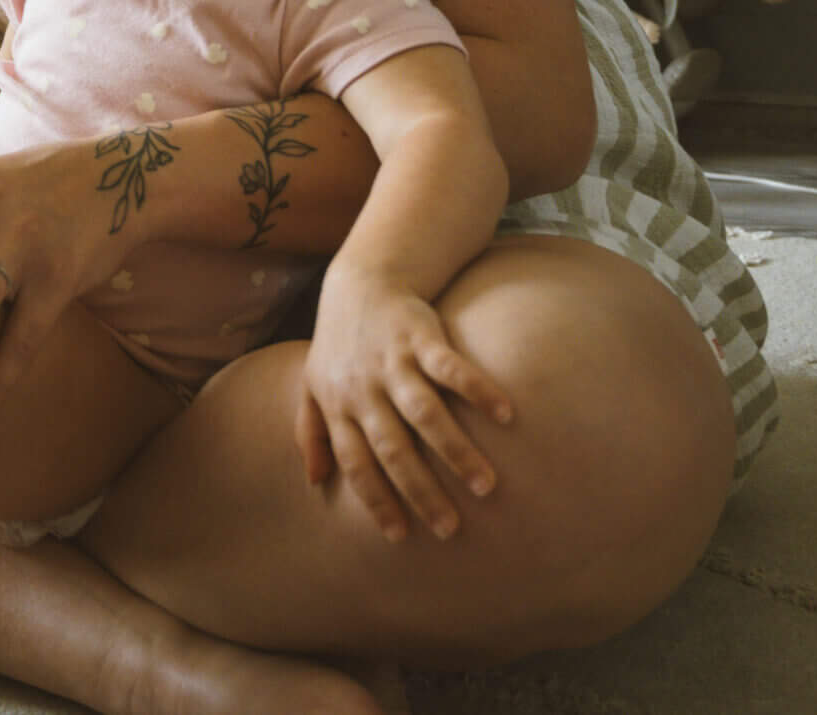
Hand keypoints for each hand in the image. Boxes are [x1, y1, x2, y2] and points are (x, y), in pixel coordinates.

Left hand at [298, 260, 513, 542]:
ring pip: (424, 413)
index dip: (376, 499)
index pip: (356, 463)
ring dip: (455, 451)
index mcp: (339, 405)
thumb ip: (311, 432)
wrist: (360, 279)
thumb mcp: (312, 385)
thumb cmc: (339, 343)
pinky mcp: (420, 335)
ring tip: (485, 486)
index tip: (401, 536)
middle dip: (421, 490)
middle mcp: (364, 387)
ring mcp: (392, 361)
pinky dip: (477, 389)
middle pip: (392, 448)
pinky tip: (505, 414)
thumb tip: (315, 482)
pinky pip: (450, 366)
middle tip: (450, 527)